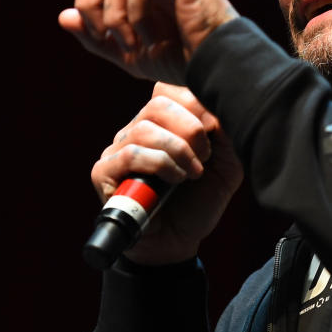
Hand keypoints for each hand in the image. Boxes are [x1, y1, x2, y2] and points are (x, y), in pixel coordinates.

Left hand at [52, 0, 237, 82]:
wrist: (214, 67)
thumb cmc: (179, 61)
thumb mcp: (128, 53)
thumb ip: (97, 37)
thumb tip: (64, 15)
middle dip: (89, 2)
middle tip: (101, 37)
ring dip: (112, 17)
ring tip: (131, 43)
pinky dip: (135, 17)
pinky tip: (152, 36)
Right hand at [91, 82, 242, 264]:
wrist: (179, 242)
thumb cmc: (200, 200)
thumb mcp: (226, 163)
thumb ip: (228, 133)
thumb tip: (222, 104)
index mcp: (162, 122)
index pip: (171, 90)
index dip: (197, 105)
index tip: (217, 133)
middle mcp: (136, 130)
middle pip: (158, 103)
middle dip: (191, 128)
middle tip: (205, 156)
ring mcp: (117, 150)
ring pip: (145, 128)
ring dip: (177, 150)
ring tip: (193, 174)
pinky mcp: (103, 173)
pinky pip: (129, 154)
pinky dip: (160, 165)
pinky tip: (176, 180)